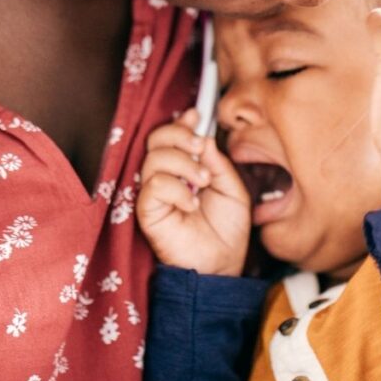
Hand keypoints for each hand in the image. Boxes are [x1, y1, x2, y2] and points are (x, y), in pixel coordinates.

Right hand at [137, 109, 250, 275]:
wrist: (223, 264)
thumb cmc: (227, 230)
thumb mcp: (233, 189)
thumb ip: (218, 163)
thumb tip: (203, 138)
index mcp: (185, 167)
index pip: (171, 136)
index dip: (181, 122)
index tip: (196, 115)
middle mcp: (166, 176)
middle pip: (156, 139)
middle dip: (179, 135)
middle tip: (201, 147)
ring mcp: (154, 193)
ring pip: (155, 159)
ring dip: (183, 163)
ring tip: (203, 182)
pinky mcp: (147, 211)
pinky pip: (154, 186)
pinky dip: (177, 189)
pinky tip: (191, 205)